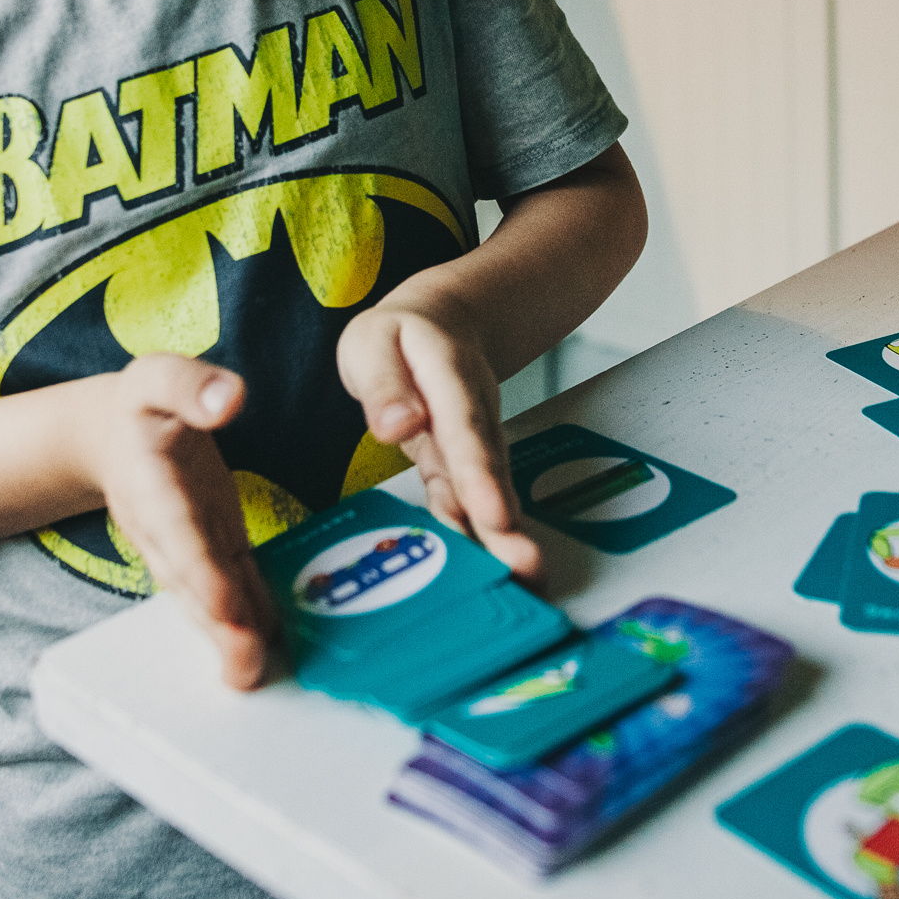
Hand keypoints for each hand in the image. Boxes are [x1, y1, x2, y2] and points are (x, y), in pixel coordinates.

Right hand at [73, 354, 279, 689]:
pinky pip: (233, 585)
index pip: (177, 534)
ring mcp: (190, 546)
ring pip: (211, 596)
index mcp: (152, 486)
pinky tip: (274, 646)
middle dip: (218, 625)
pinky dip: (252, 616)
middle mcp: (168, 530)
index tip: (221, 605)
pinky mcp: (213, 548)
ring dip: (232, 636)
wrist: (113, 436)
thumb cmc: (141, 405)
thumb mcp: (157, 377)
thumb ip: (189, 385)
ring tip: (254, 674)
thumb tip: (228, 397)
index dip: (198, 571)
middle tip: (244, 667)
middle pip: (193, 583)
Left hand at [336, 299, 543, 584]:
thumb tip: (397, 425)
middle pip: (488, 468)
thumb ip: (385, 384)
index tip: (493, 514)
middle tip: (524, 564)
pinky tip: (481, 567)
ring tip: (524, 576)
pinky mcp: (461, 464)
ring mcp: (472, 440)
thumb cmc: (400, 336)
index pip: (464, 426)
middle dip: (504, 520)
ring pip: (487, 490)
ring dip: (502, 536)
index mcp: (449, 374)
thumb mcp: (373, 342)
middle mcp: (471, 412)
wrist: (442, 321)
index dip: (478, 472)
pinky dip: (473, 533)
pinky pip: (466, 500)